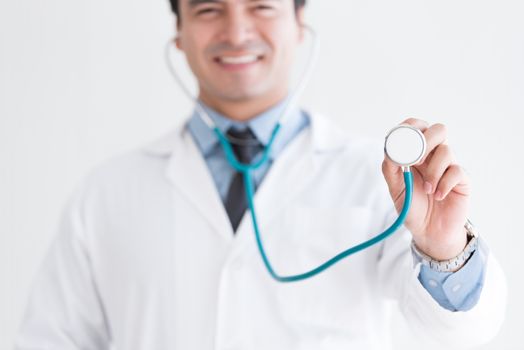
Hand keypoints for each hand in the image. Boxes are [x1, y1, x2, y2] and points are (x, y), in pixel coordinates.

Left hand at [382, 118, 469, 259]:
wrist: (428, 232)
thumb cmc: (412, 207)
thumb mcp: (395, 189)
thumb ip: (391, 169)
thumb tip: (390, 151)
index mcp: (415, 154)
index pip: (417, 128)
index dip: (412, 127)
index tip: (404, 138)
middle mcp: (433, 156)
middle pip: (438, 130)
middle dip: (427, 140)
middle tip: (417, 160)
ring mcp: (449, 166)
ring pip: (446, 150)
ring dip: (433, 171)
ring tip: (427, 190)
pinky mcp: (462, 180)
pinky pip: (457, 171)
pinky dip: (444, 184)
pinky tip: (438, 196)